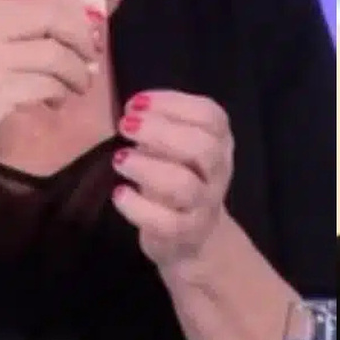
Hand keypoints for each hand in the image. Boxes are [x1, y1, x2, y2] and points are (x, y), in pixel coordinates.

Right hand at [0, 0, 102, 167]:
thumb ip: (7, 30)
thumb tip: (66, 23)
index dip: (71, 14)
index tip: (84, 33)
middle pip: (52, 16)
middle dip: (81, 37)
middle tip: (90, 57)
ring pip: (55, 54)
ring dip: (76, 71)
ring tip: (79, 85)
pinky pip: (46, 83)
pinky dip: (60, 91)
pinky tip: (57, 100)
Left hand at [110, 91, 234, 267]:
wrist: (195, 237)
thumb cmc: (179, 176)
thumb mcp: (177, 147)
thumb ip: (162, 125)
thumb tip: (132, 111)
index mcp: (220, 141)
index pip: (210, 115)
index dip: (173, 104)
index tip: (136, 103)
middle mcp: (218, 171)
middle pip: (202, 148)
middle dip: (160, 132)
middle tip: (125, 126)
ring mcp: (205, 204)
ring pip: (184, 186)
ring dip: (147, 168)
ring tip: (119, 159)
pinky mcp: (186, 233)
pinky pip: (166, 223)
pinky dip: (138, 207)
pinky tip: (120, 194)